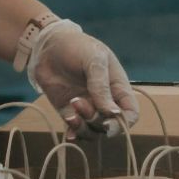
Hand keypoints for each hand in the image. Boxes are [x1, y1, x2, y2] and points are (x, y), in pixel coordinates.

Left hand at [24, 19, 136, 138]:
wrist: (48, 44)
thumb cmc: (77, 47)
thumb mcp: (94, 61)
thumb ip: (101, 86)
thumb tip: (112, 113)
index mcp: (118, 88)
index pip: (130, 113)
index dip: (123, 123)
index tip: (108, 122)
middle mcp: (105, 101)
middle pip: (110, 125)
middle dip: (97, 121)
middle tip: (78, 103)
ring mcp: (87, 108)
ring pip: (93, 131)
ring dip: (84, 128)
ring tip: (71, 113)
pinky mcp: (69, 111)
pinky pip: (76, 129)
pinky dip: (74, 134)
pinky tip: (68, 133)